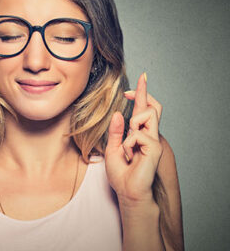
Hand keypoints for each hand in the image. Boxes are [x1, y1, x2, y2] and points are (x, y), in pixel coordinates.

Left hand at [105, 73, 162, 205]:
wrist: (128, 192)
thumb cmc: (122, 174)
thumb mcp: (113, 149)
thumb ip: (116, 132)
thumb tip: (119, 113)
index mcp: (138, 133)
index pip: (143, 109)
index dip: (143, 93)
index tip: (142, 77)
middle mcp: (148, 135)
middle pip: (152, 107)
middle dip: (142, 96)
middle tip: (128, 93)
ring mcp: (154, 141)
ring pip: (148, 115)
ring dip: (132, 126)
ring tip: (128, 144)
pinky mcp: (155, 148)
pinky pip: (138, 134)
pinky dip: (129, 144)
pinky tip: (130, 156)